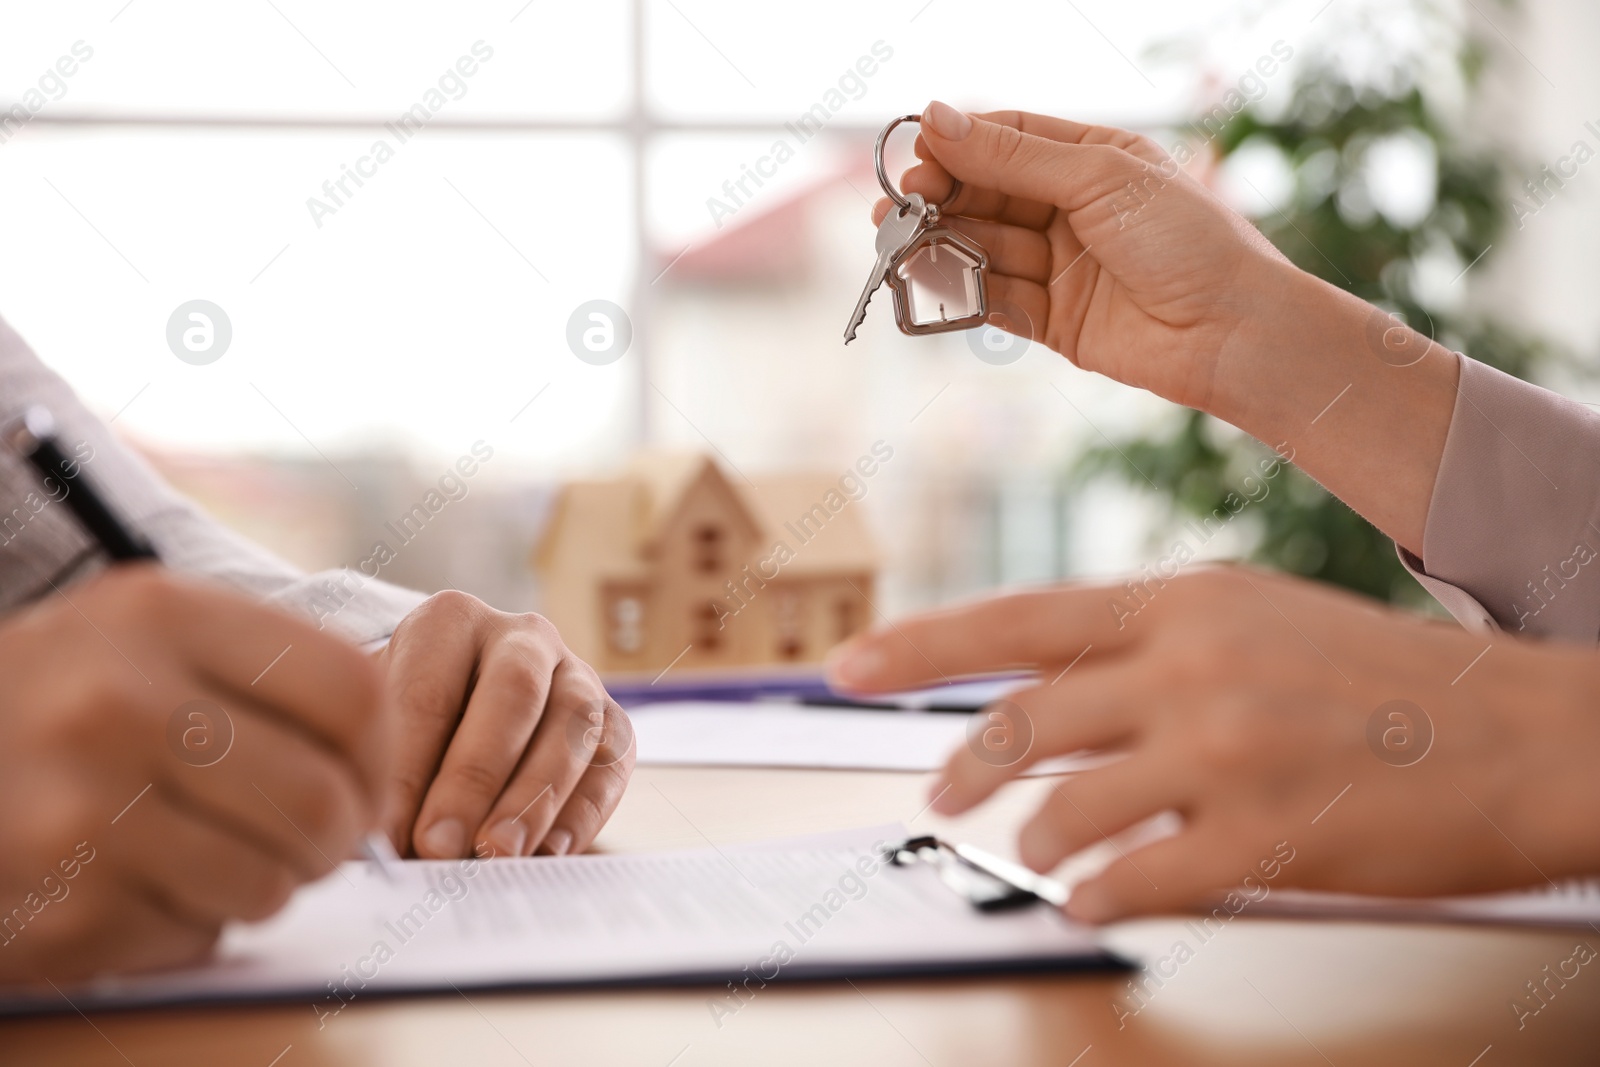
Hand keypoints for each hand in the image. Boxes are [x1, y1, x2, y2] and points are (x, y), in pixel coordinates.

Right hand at [0, 567, 387, 980]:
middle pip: (321, 798)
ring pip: (270, 882)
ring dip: (268, 885)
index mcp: (161, 615)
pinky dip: (193, 923)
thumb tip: (384, 768)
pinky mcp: (63, 909)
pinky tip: (145, 882)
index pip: (351, 690)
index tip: (364, 780)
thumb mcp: (154, 633)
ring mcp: (81, 811)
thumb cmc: (68, 697)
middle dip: (336, 838)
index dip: (382, 753)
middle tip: (315, 841)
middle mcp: (116, 703)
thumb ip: (271, 672)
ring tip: (224, 856)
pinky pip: (199, 936)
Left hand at [377, 591, 632, 860]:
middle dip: (474, 778)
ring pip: (573, 726)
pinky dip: (582, 814)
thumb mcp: (382, 726)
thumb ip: (382, 773)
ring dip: (535, 798)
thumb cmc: (412, 724)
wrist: (465, 709)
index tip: (384, 836)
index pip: (429, 692)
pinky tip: (548, 854)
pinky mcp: (615, 722)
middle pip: (511, 696)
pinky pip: (610, 765)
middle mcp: (523, 637)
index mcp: (451, 621)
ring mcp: (578, 676)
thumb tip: (375, 849)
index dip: (406, 769)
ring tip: (496, 854)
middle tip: (438, 846)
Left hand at [826, 566, 1599, 921]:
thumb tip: (1047, 684)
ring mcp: (1227, 753)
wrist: (1519, 732)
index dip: (919, 647)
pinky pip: (1136, 881)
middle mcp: (1192, 667)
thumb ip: (1147, 643)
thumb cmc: (1383, 675)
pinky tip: (1088, 900)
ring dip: (1030, 838)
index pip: (1018, 622)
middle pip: (1025, 721)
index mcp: (1185, 602)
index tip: (848, 667)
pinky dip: (1094, 896)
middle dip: (962, 764)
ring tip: (1028, 851)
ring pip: (1065, 807)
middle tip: (936, 791)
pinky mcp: (1266, 838)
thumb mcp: (1254, 617)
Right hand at [882, 103, 1458, 551]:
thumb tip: (939, 118)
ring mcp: (1061, 266)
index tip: (917, 152)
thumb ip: (1012, 155)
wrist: (1233, 332)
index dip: (960, 143)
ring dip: (942, 244)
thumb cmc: (1187, 240)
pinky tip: (932, 279)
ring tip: (902, 244)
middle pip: (987, 194)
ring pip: (984, 247)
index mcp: (1093, 160)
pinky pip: (994, 299)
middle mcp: (1073, 210)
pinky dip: (962, 289)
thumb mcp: (1097, 178)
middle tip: (897, 207)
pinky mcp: (1054, 321)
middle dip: (941, 198)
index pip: (1009, 138)